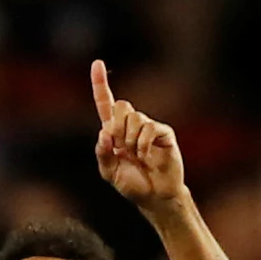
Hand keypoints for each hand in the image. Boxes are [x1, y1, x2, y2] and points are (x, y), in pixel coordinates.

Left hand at [90, 62, 185, 210]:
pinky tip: (146, 156)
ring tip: (136, 156)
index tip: (97, 63)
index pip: (106, 103)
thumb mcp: (109, 172)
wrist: (155, 196)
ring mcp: (149, 127)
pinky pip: (149, 128)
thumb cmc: (132, 184)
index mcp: (115, 132)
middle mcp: (132, 125)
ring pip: (134, 117)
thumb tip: (104, 132)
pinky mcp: (163, 133)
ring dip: (130, 140)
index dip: (100, 84)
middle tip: (121, 149)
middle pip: (121, 106)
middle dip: (117, 128)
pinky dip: (142, 144)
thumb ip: (102, 153)